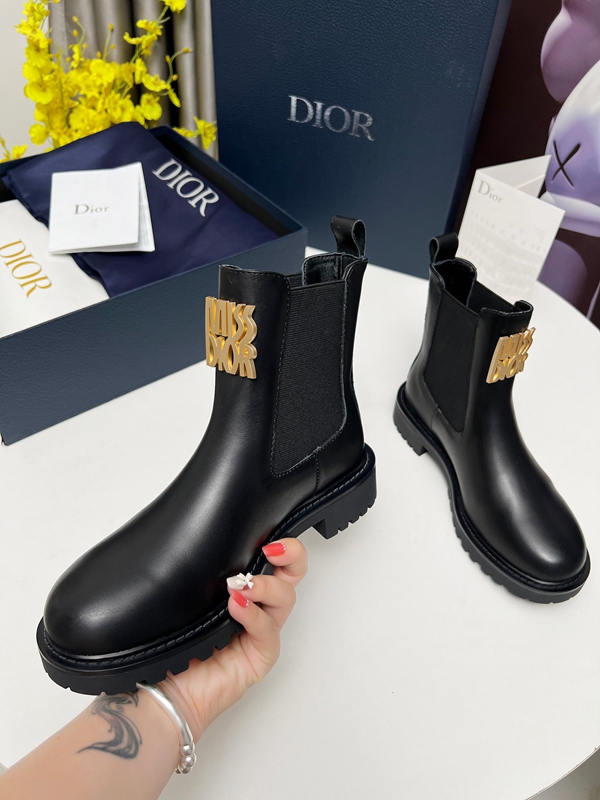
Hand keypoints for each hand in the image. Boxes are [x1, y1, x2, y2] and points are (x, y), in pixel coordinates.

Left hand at [159, 538, 307, 740]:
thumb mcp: (188, 598)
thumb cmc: (173, 643)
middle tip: (272, 551)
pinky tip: (236, 607)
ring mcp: (262, 632)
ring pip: (285, 599)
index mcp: (244, 589)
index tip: (269, 539)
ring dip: (266, 587)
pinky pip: (267, 632)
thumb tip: (206, 542)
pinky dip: (254, 616)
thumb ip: (206, 574)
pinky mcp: (260, 656)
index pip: (272, 562)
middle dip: (292, 556)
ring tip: (241, 586)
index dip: (281, 546)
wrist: (164, 690)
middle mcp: (258, 608)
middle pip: (292, 576)